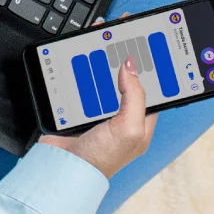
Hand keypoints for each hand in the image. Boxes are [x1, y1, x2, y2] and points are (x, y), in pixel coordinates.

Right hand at [40, 55, 156, 178]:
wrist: (64, 167)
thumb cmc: (101, 158)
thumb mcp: (130, 127)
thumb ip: (135, 96)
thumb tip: (131, 67)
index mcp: (139, 124)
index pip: (150, 92)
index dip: (148, 72)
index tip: (144, 52)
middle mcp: (119, 119)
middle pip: (124, 84)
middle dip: (121, 67)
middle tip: (117, 46)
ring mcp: (97, 115)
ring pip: (101, 85)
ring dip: (97, 72)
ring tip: (98, 53)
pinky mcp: (77, 113)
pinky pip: (81, 90)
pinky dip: (79, 81)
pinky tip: (79, 71)